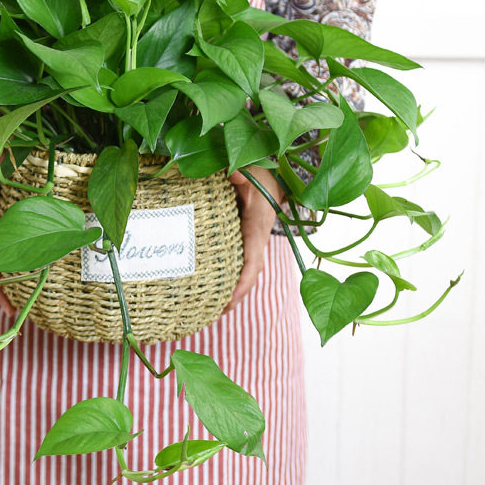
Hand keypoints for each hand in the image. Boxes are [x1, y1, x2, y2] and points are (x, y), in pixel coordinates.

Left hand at [223, 166, 284, 313]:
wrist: (270, 174)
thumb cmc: (259, 174)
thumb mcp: (250, 172)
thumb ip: (242, 175)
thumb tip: (233, 175)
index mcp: (257, 229)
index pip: (252, 261)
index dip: (243, 281)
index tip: (230, 299)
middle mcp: (256, 239)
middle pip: (250, 273)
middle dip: (237, 294)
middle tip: (217, 311)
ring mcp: (252, 241)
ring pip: (246, 270)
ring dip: (234, 289)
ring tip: (214, 307)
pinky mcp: (245, 239)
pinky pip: (241, 262)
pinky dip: (231, 276)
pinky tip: (215, 286)